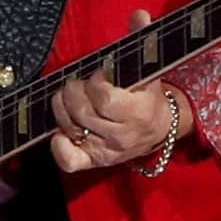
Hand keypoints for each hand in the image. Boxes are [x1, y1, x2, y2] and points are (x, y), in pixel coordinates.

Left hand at [49, 74, 185, 172]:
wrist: (162, 127)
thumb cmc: (149, 98)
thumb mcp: (146, 79)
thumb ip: (125, 69)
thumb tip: (104, 60)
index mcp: (139, 114)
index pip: (104, 99)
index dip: (94, 82)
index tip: (97, 75)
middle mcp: (122, 137)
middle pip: (82, 113)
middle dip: (72, 91)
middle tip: (76, 83)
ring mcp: (107, 152)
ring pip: (70, 128)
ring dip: (61, 108)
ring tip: (67, 97)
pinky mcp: (95, 161)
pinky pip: (69, 160)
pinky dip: (59, 145)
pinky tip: (60, 131)